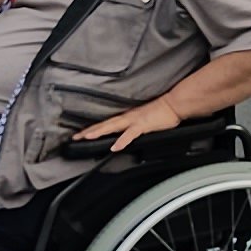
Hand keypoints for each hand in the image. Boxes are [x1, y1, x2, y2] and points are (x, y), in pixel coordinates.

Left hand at [68, 97, 183, 153]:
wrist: (175, 104)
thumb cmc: (162, 112)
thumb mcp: (144, 118)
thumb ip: (133, 125)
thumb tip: (125, 133)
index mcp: (127, 116)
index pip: (106, 123)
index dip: (92, 129)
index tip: (79, 134)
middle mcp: (128, 117)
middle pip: (104, 124)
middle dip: (89, 131)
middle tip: (75, 137)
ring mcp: (134, 120)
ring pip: (113, 126)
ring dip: (100, 131)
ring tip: (87, 137)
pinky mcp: (143, 125)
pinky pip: (130, 134)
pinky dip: (122, 140)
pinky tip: (115, 147)